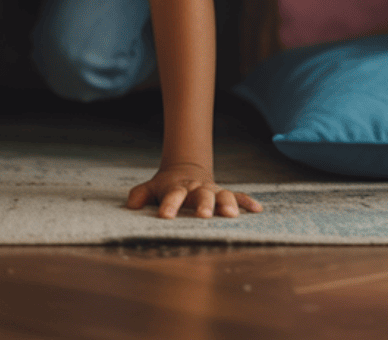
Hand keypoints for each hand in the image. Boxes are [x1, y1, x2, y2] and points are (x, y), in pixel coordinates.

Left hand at [127, 162, 262, 218]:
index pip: (173, 196)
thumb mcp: (151, 188)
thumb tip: (130, 206)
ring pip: (223, 195)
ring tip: (232, 215)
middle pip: (202, 195)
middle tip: (204, 215)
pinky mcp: (225, 194)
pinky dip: (247, 202)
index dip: (170, 205)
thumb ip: (140, 195)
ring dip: (228, 204)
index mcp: (178, 188)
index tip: (165, 216)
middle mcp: (197, 189)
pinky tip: (257, 209)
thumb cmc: (166, 187)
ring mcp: (213, 191)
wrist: (186, 171)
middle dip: (204, 205)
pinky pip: (239, 196)